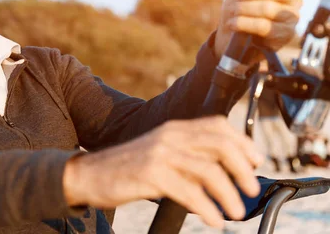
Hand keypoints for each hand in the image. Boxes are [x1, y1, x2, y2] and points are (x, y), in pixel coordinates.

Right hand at [63, 116, 263, 228]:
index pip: (218, 125)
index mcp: (174, 128)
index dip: (243, 142)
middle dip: (242, 169)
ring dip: (229, 194)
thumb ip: (188, 156)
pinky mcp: (150, 173)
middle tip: (249, 190)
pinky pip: (190, 191)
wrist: (89, 174)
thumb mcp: (160, 153)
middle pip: (220, 145)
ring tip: (235, 211)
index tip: (256, 162)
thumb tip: (225, 172)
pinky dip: (207, 207)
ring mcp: (159, 153)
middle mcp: (169, 136)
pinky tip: (213, 219)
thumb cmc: (127, 168)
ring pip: (209, 170)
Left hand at [214, 0, 310, 61]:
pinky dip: (243, 23)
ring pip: (271, 9)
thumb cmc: (242, 4)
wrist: (232, 33)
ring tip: (231, 10)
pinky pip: (263, 26)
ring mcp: (291, 18)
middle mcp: (295, 0)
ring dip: (244, 8)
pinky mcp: (282, 36)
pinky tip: (232, 23)